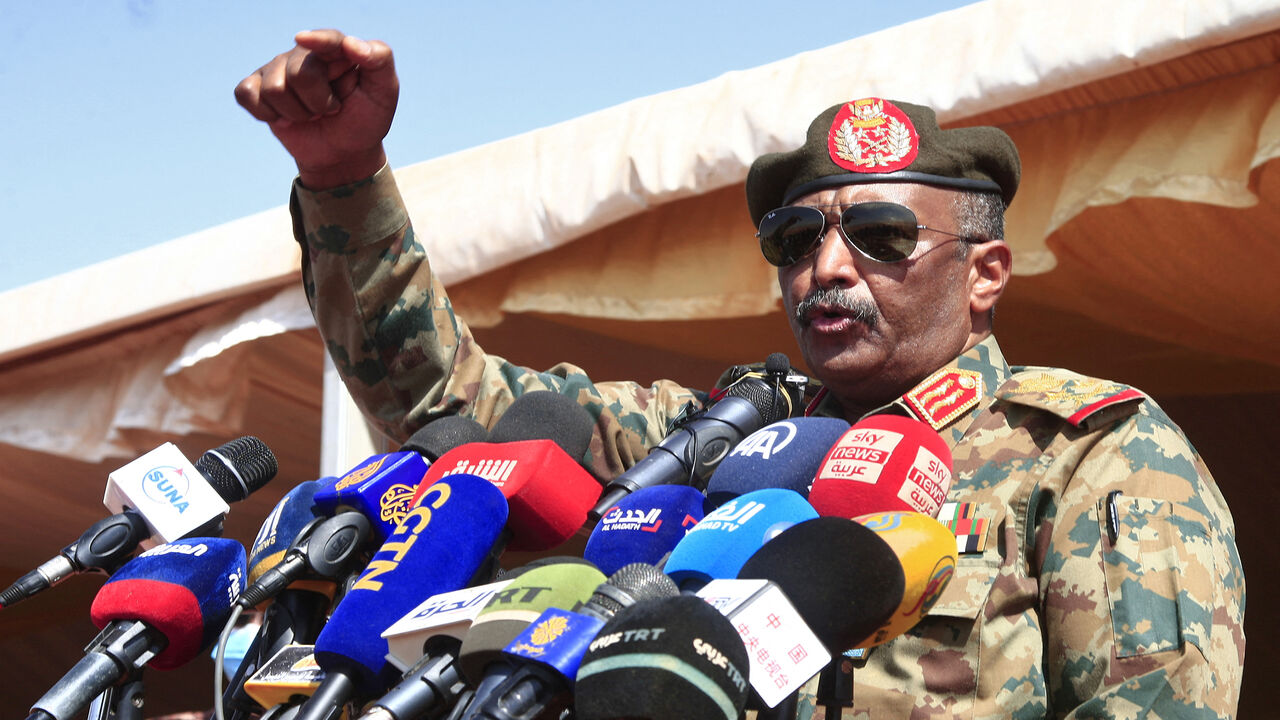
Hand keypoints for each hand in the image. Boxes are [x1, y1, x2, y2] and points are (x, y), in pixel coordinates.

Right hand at [235, 29, 398, 188]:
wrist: (344, 152)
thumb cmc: (365, 119)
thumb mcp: (384, 93)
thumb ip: (379, 61)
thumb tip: (352, 43)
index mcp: (336, 50)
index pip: (327, 40)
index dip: (318, 41)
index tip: (304, 40)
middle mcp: (303, 53)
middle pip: (299, 73)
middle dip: (318, 103)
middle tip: (330, 110)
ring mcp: (277, 69)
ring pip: (275, 89)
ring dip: (297, 114)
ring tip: (311, 114)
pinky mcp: (256, 88)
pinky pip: (247, 94)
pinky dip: (266, 114)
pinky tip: (284, 117)